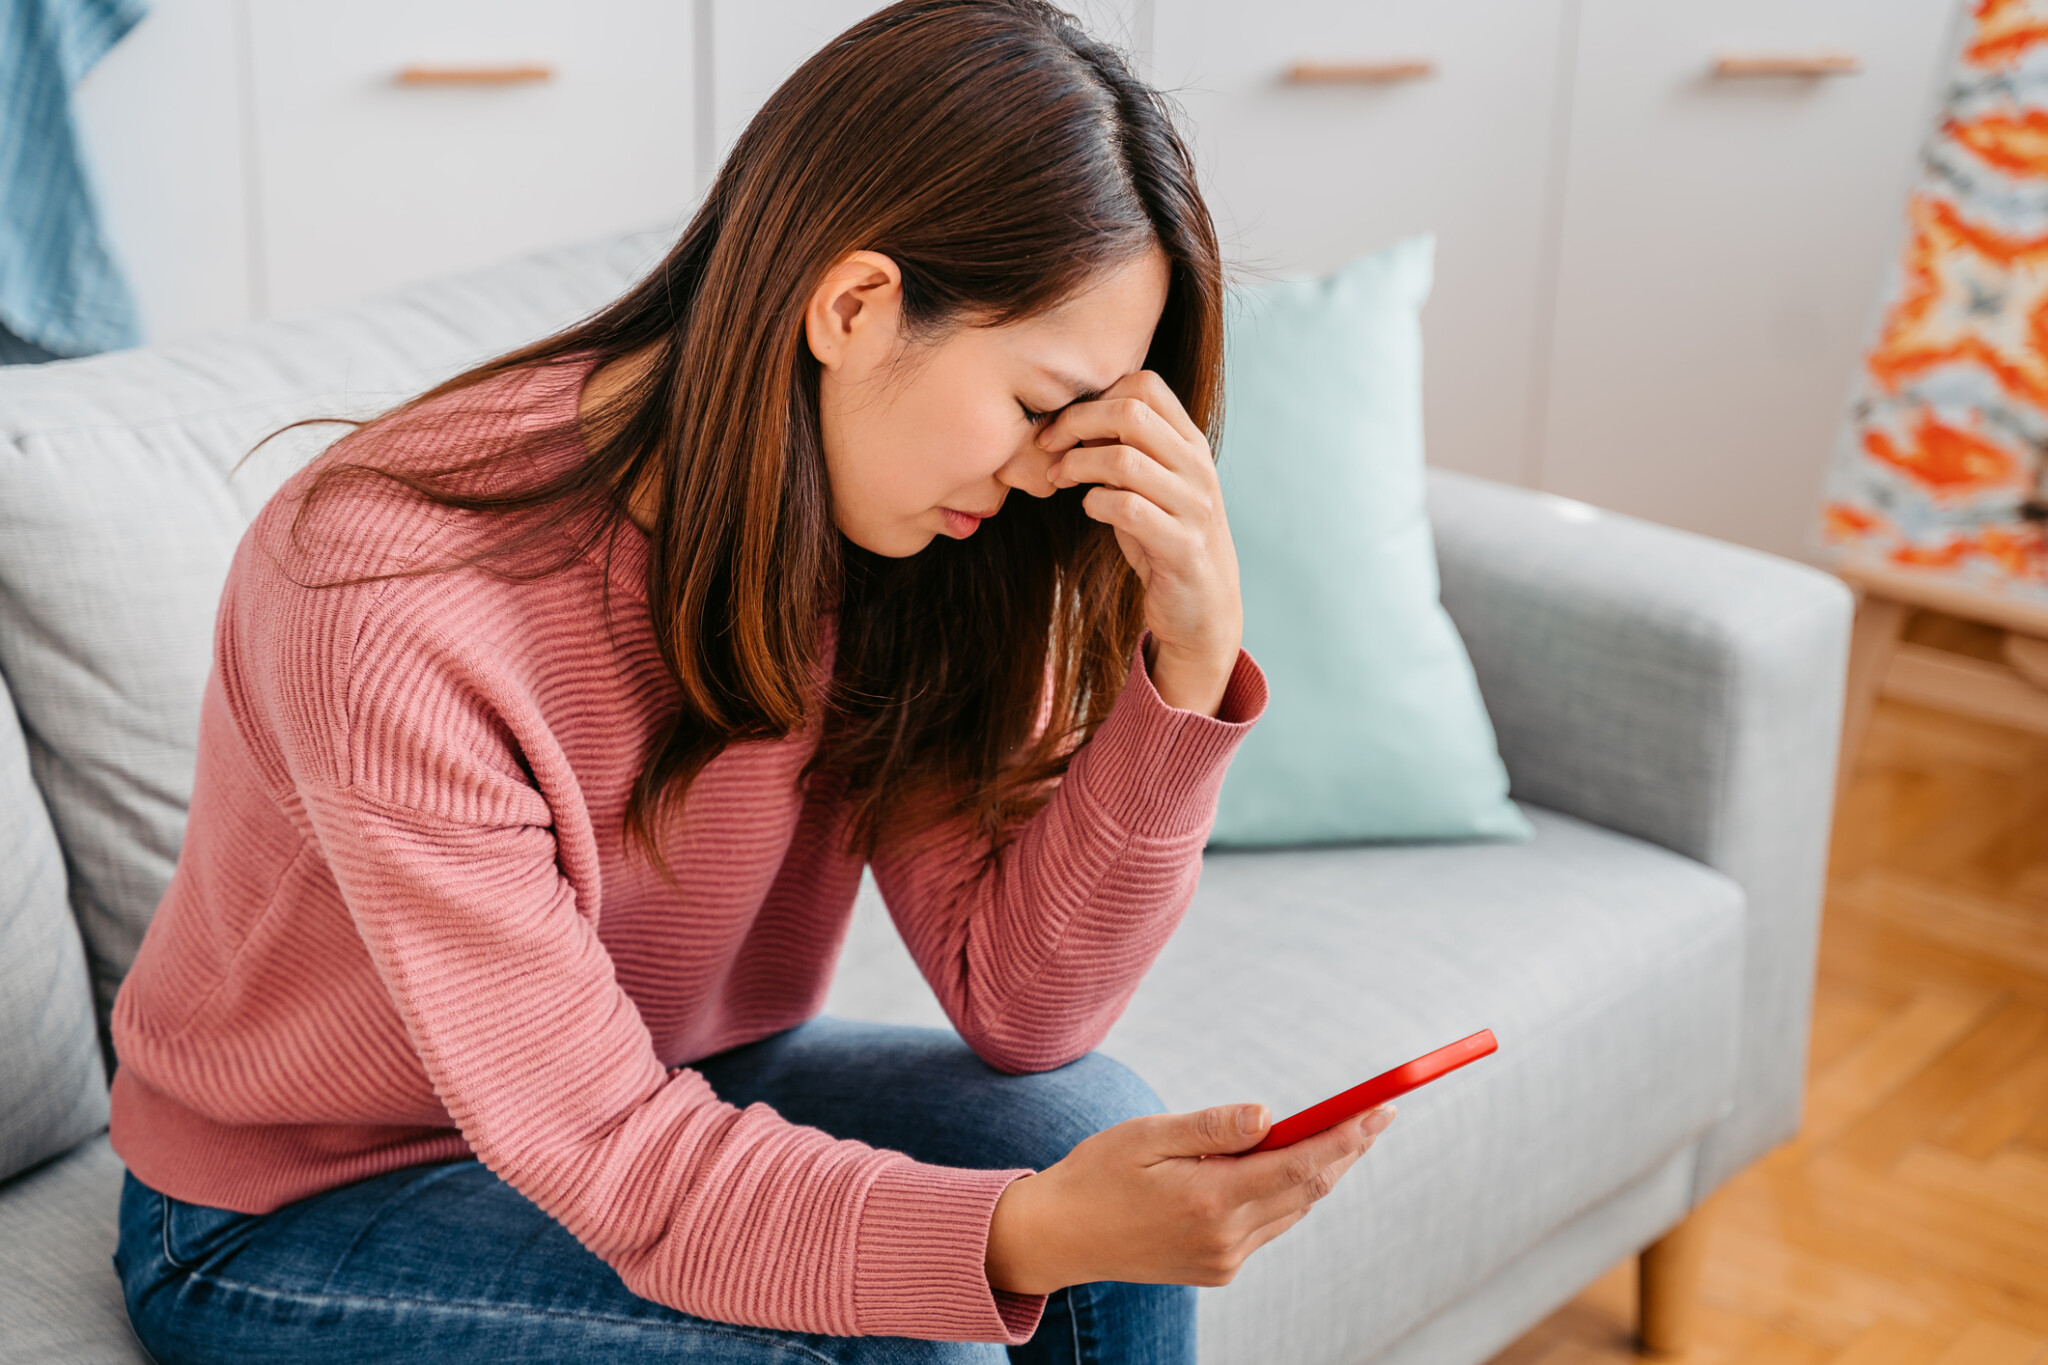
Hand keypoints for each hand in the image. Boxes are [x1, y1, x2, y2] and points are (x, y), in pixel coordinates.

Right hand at [984, 1101, 1395, 1293]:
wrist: (1058, 1237)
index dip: (1347, 1135)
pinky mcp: (1217, 1268)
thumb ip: (1211, 1127)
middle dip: (1347, 1148)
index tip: (1380, 1108)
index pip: (1301, 1165)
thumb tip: (1271, 1115)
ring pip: (1294, 1208)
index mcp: (1209, 1200)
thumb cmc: (1097, 1173)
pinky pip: (1270, 1224)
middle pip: (1309, 1189)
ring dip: (1323, 1170)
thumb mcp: (1147, 1136)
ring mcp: (1224, 1259)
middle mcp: (1225, 1238)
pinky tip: (1294, 1165)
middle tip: (1380, 1112)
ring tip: (1350, 1132)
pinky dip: (1290, 1193)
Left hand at [1039, 372, 1242, 715]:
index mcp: (1190, 444)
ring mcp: (1193, 506)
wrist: (1203, 608)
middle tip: (1049, 446)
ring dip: (1078, 466)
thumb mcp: (1150, 486)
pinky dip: (1095, 503)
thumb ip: (1124, 451)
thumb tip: (1072, 421)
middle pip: (1130, 412)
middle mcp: (1197, 467)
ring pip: (1123, 459)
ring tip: (1060, 479)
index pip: (1146, 385)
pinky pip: (1126, 508)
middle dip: (1078, 423)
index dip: (1096, 395)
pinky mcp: (1181, 546)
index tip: (1064, 423)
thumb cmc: (1164, 540)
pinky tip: (1089, 510)